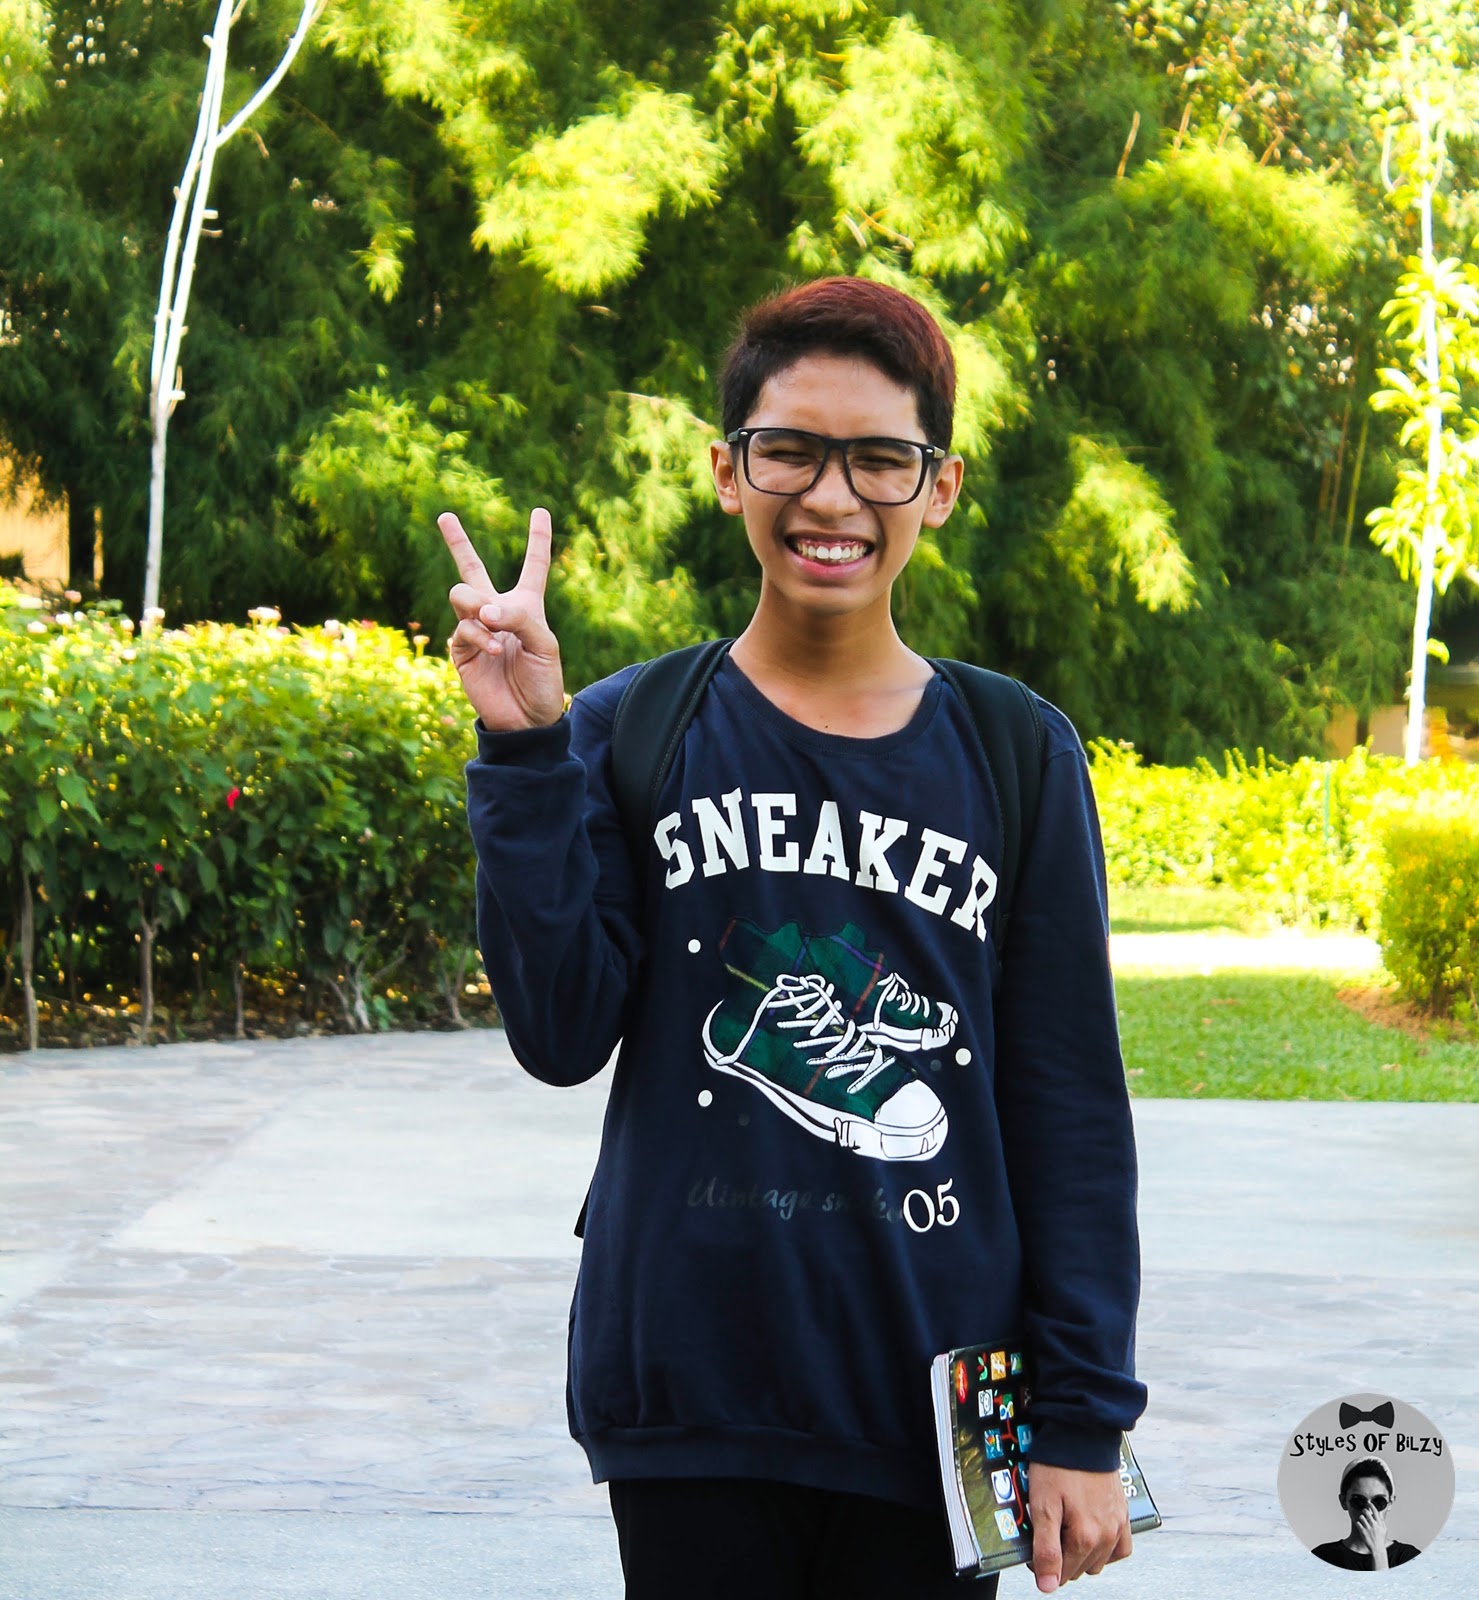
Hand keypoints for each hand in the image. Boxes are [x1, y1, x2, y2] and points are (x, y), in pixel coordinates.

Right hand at [439, 508, 564, 730]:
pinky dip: (479, 634)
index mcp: (526, 606)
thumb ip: (518, 617)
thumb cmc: (543, 681)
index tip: (540, 511)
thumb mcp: (544, 644)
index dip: (538, 539)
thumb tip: (482, 608)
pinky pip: (462, 626)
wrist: (526, 719)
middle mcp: (497, 611)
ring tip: (493, 626)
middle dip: (457, 541)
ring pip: (462, 593)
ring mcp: (475, 628)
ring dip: (477, 605)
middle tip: (445, 516)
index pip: (534, 566)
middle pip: (472, 568)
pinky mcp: (460, 648)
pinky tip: (493, 649)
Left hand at [1025, 1462, 1131, 1590]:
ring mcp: (1117, 1526)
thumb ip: (1046, 1549)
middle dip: (1061, 1555)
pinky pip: (1120, 1548)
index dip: (1042, 1562)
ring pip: (1098, 1561)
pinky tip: (1092, 1535)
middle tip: (1048, 1529)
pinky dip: (1106, 1548)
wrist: (1082, 1433)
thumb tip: (1048, 1586)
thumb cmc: (1058, 1465)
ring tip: (1066, 1527)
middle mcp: (1106, 1537)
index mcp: (1085, 1538)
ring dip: (1081, 1553)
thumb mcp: (1042, 1506)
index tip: (1034, 1542)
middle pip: (1078, 1568)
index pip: (1061, 1573)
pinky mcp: (1123, 1514)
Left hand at [1356, 1505, 1388, 1568]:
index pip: (1375, 1511)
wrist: (1378, 1549)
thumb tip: (1379, 1513)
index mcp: (1379, 1524)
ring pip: (1361, 1517)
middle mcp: (1374, 1525)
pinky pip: (1358, 1523)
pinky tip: (1360, 1526)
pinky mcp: (1363, 1531)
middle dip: (1364, 1511)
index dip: (1371, 1505)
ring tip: (1363, 1521)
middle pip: (1366, 1512)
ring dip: (1361, 1518)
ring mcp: (1368, 1528)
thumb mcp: (1384, 1530)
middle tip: (1364, 1512)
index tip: (1368, 1503)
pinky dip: (1358, 1524)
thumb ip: (1382, 1521)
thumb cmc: (1381, 1540)